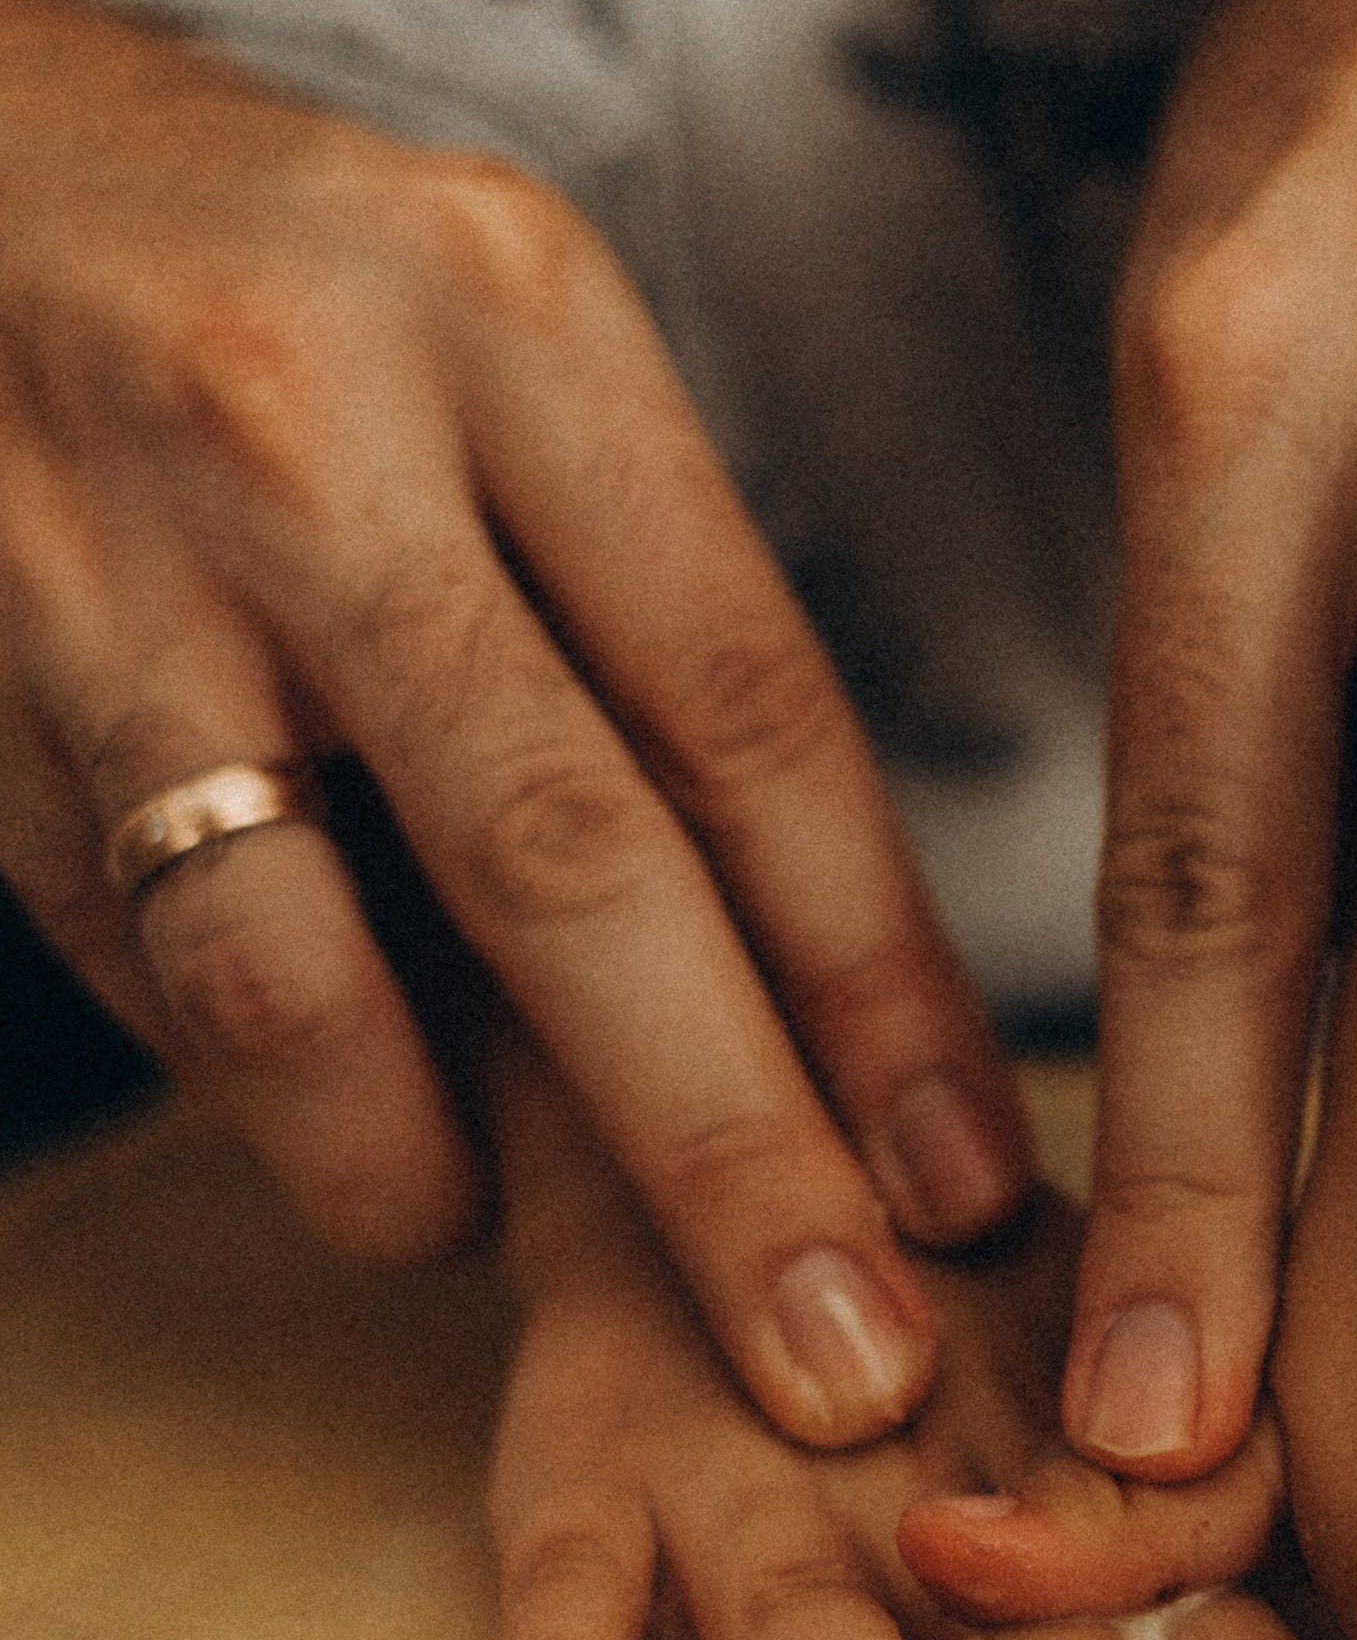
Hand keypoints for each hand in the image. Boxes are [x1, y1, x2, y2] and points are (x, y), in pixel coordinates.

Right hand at [0, 0, 1031, 1444]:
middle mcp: (311, 437)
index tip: (966, 1173)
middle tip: (840, 1354)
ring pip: (294, 969)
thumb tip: (824, 976)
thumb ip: (649, 607)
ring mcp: (107, 575)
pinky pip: (144, 959)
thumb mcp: (518, 345)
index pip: (749, 708)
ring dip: (422, 1165)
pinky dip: (266, 1079)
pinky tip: (346, 1121)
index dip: (874, 980)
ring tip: (500, 1248)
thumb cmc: (301, 285)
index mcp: (515, 324)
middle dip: (722, 1147)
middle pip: (562, 859)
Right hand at [486, 1041, 1341, 1639]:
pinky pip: (557, 1573)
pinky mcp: (578, 1458)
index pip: (1162, 1564)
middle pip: (1009, 1609)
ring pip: (803, 1608)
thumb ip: (1190, 1528)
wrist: (677, 1134)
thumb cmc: (928, 1303)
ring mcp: (732, 1467)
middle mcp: (905, 1469)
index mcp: (1049, 1459)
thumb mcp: (1069, 1392)